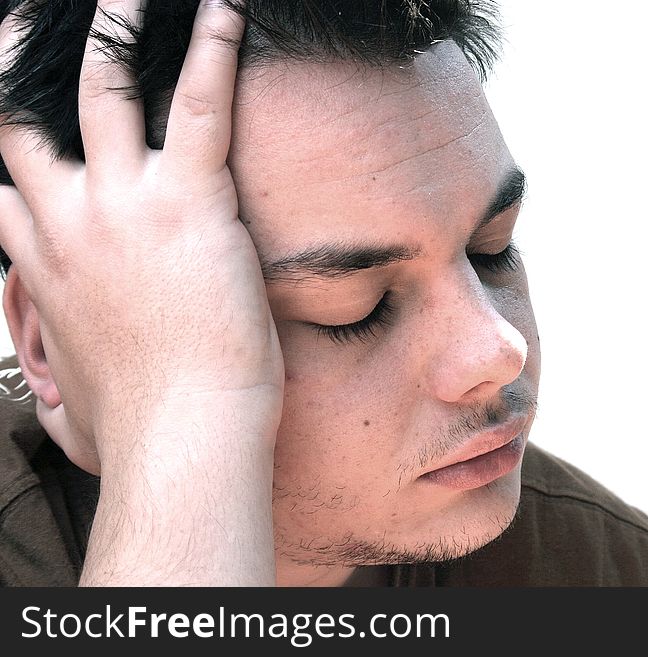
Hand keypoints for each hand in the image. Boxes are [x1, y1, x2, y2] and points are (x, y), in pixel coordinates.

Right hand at [0, 0, 283, 583]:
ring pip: (103, 87)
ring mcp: (121, 205)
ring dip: (115, 30)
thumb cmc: (142, 428)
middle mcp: (65, 222)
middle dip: (25, 68)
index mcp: (42, 267)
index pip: (7, 188)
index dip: (14, 157)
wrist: (183, 437)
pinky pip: (198, 104)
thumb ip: (59, 381)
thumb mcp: (73, 404)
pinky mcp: (189, 201)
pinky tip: (224, 11)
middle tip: (35, 28)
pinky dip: (211, 53)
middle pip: (23, 120)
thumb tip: (61, 396)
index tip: (26, 134)